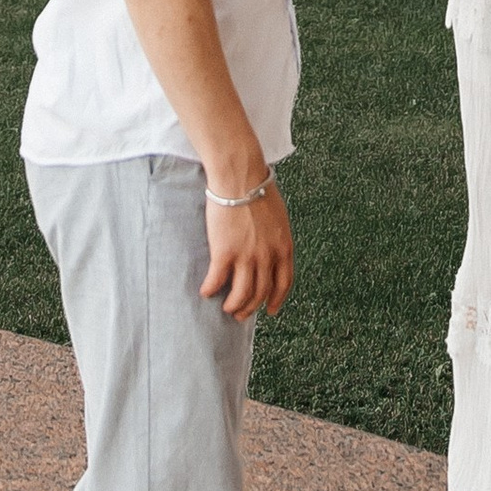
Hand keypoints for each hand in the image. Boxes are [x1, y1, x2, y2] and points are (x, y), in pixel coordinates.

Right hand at [201, 184, 292, 317]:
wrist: (240, 177)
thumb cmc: (258, 190)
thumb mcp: (279, 219)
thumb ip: (277, 239)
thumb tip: (272, 252)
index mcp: (284, 247)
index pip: (284, 283)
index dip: (277, 300)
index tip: (271, 310)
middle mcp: (268, 256)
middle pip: (261, 293)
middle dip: (251, 308)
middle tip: (242, 314)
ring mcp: (246, 256)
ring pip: (241, 294)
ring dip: (234, 305)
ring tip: (227, 308)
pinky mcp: (225, 253)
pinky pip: (217, 280)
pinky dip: (211, 289)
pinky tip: (206, 292)